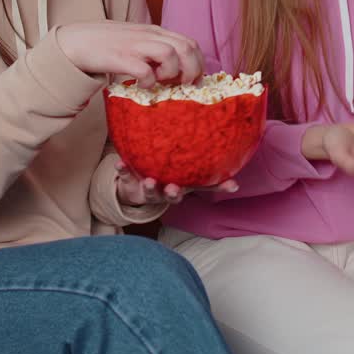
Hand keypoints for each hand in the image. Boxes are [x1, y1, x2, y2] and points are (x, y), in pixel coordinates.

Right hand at [59, 21, 202, 87]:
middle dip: (192, 70)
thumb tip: (177, 68)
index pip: (190, 42)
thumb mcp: (137, 40)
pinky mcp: (121, 58)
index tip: (194, 79)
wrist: (76, 42)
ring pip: (170, 55)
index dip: (199, 63)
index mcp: (155, 32)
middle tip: (183, 85)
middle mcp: (149, 35)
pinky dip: (149, 82)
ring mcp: (135, 45)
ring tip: (160, 81)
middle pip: (186, 48)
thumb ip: (155, 48)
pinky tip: (142, 86)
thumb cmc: (107, 44)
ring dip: (171, 73)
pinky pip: (146, 71)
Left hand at [114, 160, 238, 205]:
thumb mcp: (187, 173)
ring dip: (150, 187)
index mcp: (182, 186)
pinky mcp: (131, 182)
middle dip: (174, 193)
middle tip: (175, 188)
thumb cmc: (168, 175)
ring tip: (149, 181)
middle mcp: (166, 191)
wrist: (137, 188)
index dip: (218, 187)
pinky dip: (123, 170)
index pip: (204, 187)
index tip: (232, 185)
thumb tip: (233, 157)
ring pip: (150, 191)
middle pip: (173, 195)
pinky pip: (127, 175)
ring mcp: (148, 189)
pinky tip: (120, 162)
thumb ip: (205, 166)